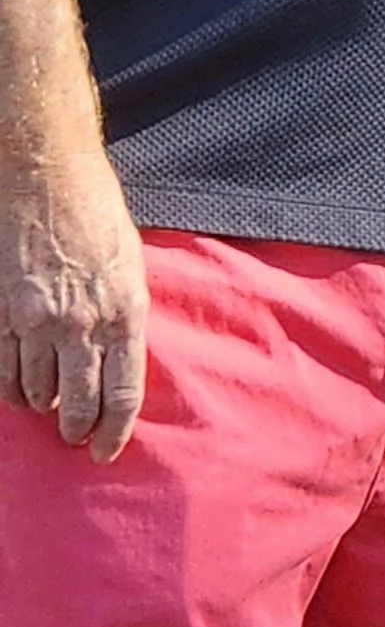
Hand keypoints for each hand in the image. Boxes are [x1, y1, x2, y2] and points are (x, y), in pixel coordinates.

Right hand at [1, 146, 149, 457]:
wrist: (44, 175)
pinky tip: (17, 389)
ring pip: (37, 392)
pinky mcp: (3, 314)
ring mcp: (38, 321)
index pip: (122, 395)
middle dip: (77, 429)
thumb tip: (117, 357)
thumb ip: (124, 314)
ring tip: (46, 405)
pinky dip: (10, 389)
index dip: (114, 432)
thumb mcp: (129, 265)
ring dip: (43, 406)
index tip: (106, 451)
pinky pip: (4, 372)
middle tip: (74, 435)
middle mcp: (83, 324)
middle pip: (79, 404)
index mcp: (125, 313)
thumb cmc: (94, 213)